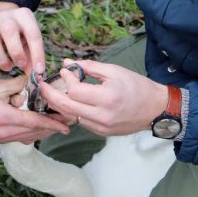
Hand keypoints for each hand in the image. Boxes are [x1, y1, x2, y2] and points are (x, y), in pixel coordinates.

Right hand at [0, 2, 45, 74]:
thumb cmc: (18, 33)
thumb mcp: (29, 38)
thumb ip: (33, 56)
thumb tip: (35, 75)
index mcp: (23, 16)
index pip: (33, 34)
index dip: (38, 54)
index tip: (39, 71)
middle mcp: (6, 18)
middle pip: (9, 31)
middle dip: (17, 53)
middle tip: (21, 64)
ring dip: (2, 61)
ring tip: (8, 67)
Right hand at [0, 76, 68, 143]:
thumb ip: (15, 84)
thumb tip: (32, 81)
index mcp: (6, 118)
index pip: (35, 122)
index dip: (53, 124)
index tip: (67, 124)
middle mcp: (6, 132)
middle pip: (36, 132)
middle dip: (53, 127)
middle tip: (68, 122)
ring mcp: (2, 139)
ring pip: (29, 137)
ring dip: (43, 131)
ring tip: (56, 124)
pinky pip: (20, 138)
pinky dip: (31, 133)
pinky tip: (36, 127)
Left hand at [38, 59, 168, 136]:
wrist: (156, 109)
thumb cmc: (137, 87)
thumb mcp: (115, 71)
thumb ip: (89, 67)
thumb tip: (67, 63)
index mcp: (107, 98)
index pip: (75, 91)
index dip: (66, 79)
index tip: (65, 70)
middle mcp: (102, 116)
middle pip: (66, 107)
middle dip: (50, 96)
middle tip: (42, 86)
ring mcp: (101, 127)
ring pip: (70, 117)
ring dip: (59, 105)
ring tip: (52, 93)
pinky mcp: (102, 133)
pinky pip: (80, 122)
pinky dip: (72, 112)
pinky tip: (69, 102)